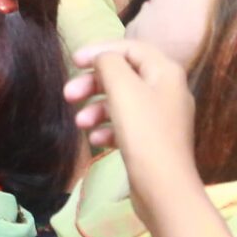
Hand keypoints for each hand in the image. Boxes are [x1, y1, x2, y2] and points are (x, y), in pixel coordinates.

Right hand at [63, 40, 198, 224]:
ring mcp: (162, 118)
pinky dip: (108, 128)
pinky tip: (96, 140)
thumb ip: (108, 64)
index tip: (74, 61)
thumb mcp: (122, 89)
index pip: (130, 48)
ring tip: (79, 123)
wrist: (165, 189)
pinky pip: (127, 125)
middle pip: (124, 75)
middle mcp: (167, 91)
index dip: (100, 50)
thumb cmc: (144, 133)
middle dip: (94, 83)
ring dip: (97, 108)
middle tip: (68, 94)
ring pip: (122, 102)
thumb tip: (102, 59)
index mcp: (165, 72)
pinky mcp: (154, 141)